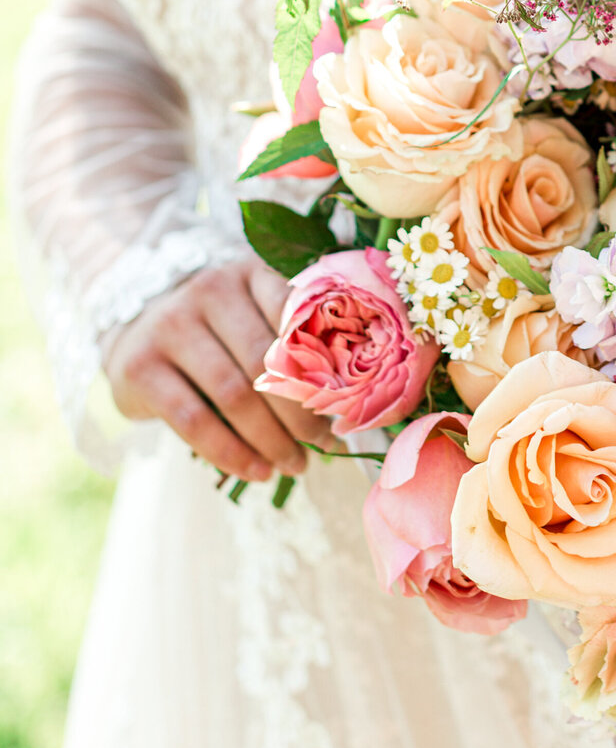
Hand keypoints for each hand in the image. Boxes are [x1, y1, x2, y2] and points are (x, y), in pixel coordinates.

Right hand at [104, 256, 334, 482]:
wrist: (136, 331)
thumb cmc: (216, 333)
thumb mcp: (253, 317)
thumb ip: (291, 341)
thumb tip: (345, 402)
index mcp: (250, 275)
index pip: (296, 320)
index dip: (325, 366)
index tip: (346, 405)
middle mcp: (210, 291)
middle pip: (266, 363)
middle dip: (301, 413)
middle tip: (324, 446)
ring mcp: (171, 326)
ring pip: (233, 394)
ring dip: (271, 440)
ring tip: (295, 464)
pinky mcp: (141, 367)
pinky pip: (194, 420)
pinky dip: (231, 453)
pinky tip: (258, 471)